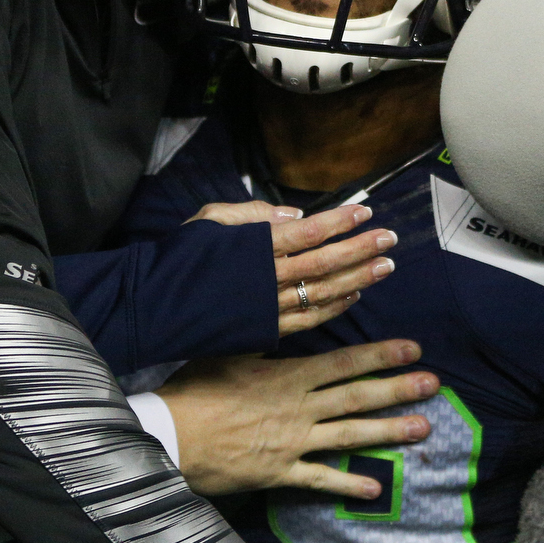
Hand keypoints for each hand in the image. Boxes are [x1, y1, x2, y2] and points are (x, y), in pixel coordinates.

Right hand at [158, 339, 437, 498]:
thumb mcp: (230, 352)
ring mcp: (293, 442)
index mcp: (289, 375)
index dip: (382, 355)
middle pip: (357, 397)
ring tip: (424, 429)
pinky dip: (348, 484)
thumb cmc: (196, 389)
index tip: (414, 348)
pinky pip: (320, 479)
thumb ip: (264, 340)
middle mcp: (299, 407)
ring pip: (350, 436)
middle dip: (399, 389)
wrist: (171, 434)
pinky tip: (376, 487)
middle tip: (435, 384)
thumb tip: (285, 316)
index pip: (345, 362)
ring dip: (388, 432)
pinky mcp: (280, 472)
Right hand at [186, 202, 396, 336]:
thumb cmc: (181, 258)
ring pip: (323, 292)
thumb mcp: (210, 220)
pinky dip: (334, 308)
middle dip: (360, 249)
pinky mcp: (266, 330)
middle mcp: (267, 277)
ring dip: (358, 278)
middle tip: (389, 238)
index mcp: (254, 246)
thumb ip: (253, 215)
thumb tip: (296, 215)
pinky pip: (309, 320)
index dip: (339, 221)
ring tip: (385, 266)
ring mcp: (269, 307)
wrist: (154, 306)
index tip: (364, 212)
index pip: (307, 231)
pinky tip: (354, 296)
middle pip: (324, 261)